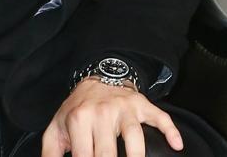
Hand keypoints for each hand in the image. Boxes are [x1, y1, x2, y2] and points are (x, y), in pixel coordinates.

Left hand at [41, 77, 183, 156]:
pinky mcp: (142, 106)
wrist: (96, 76)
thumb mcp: (58, 127)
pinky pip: (159, 118)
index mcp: (79, 120)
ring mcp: (124, 109)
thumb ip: (50, 152)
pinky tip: (176, 145)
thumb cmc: (77, 109)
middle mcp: (102, 113)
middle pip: (109, 155)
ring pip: (135, 139)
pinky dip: (170, 130)